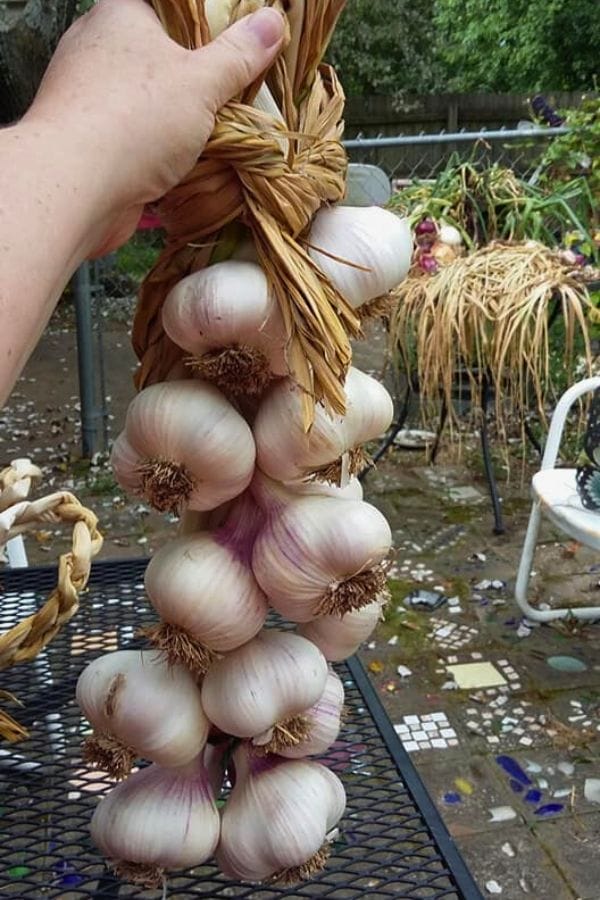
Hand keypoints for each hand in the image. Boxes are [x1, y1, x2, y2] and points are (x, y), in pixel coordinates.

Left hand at [25, 0, 283, 253]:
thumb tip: (274, 22)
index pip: (170, 6)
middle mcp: (97, 49)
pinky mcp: (88, 142)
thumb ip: (237, 55)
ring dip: (180, 120)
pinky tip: (188, 165)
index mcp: (120, 15)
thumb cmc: (135, 120)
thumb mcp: (200, 82)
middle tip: (237, 91)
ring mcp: (88, 97)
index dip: (205, 22)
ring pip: (146, 100)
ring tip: (221, 132)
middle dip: (196, 76)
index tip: (237, 42)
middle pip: (158, 54)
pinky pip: (133, 137)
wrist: (73, 189)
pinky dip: (159, 151)